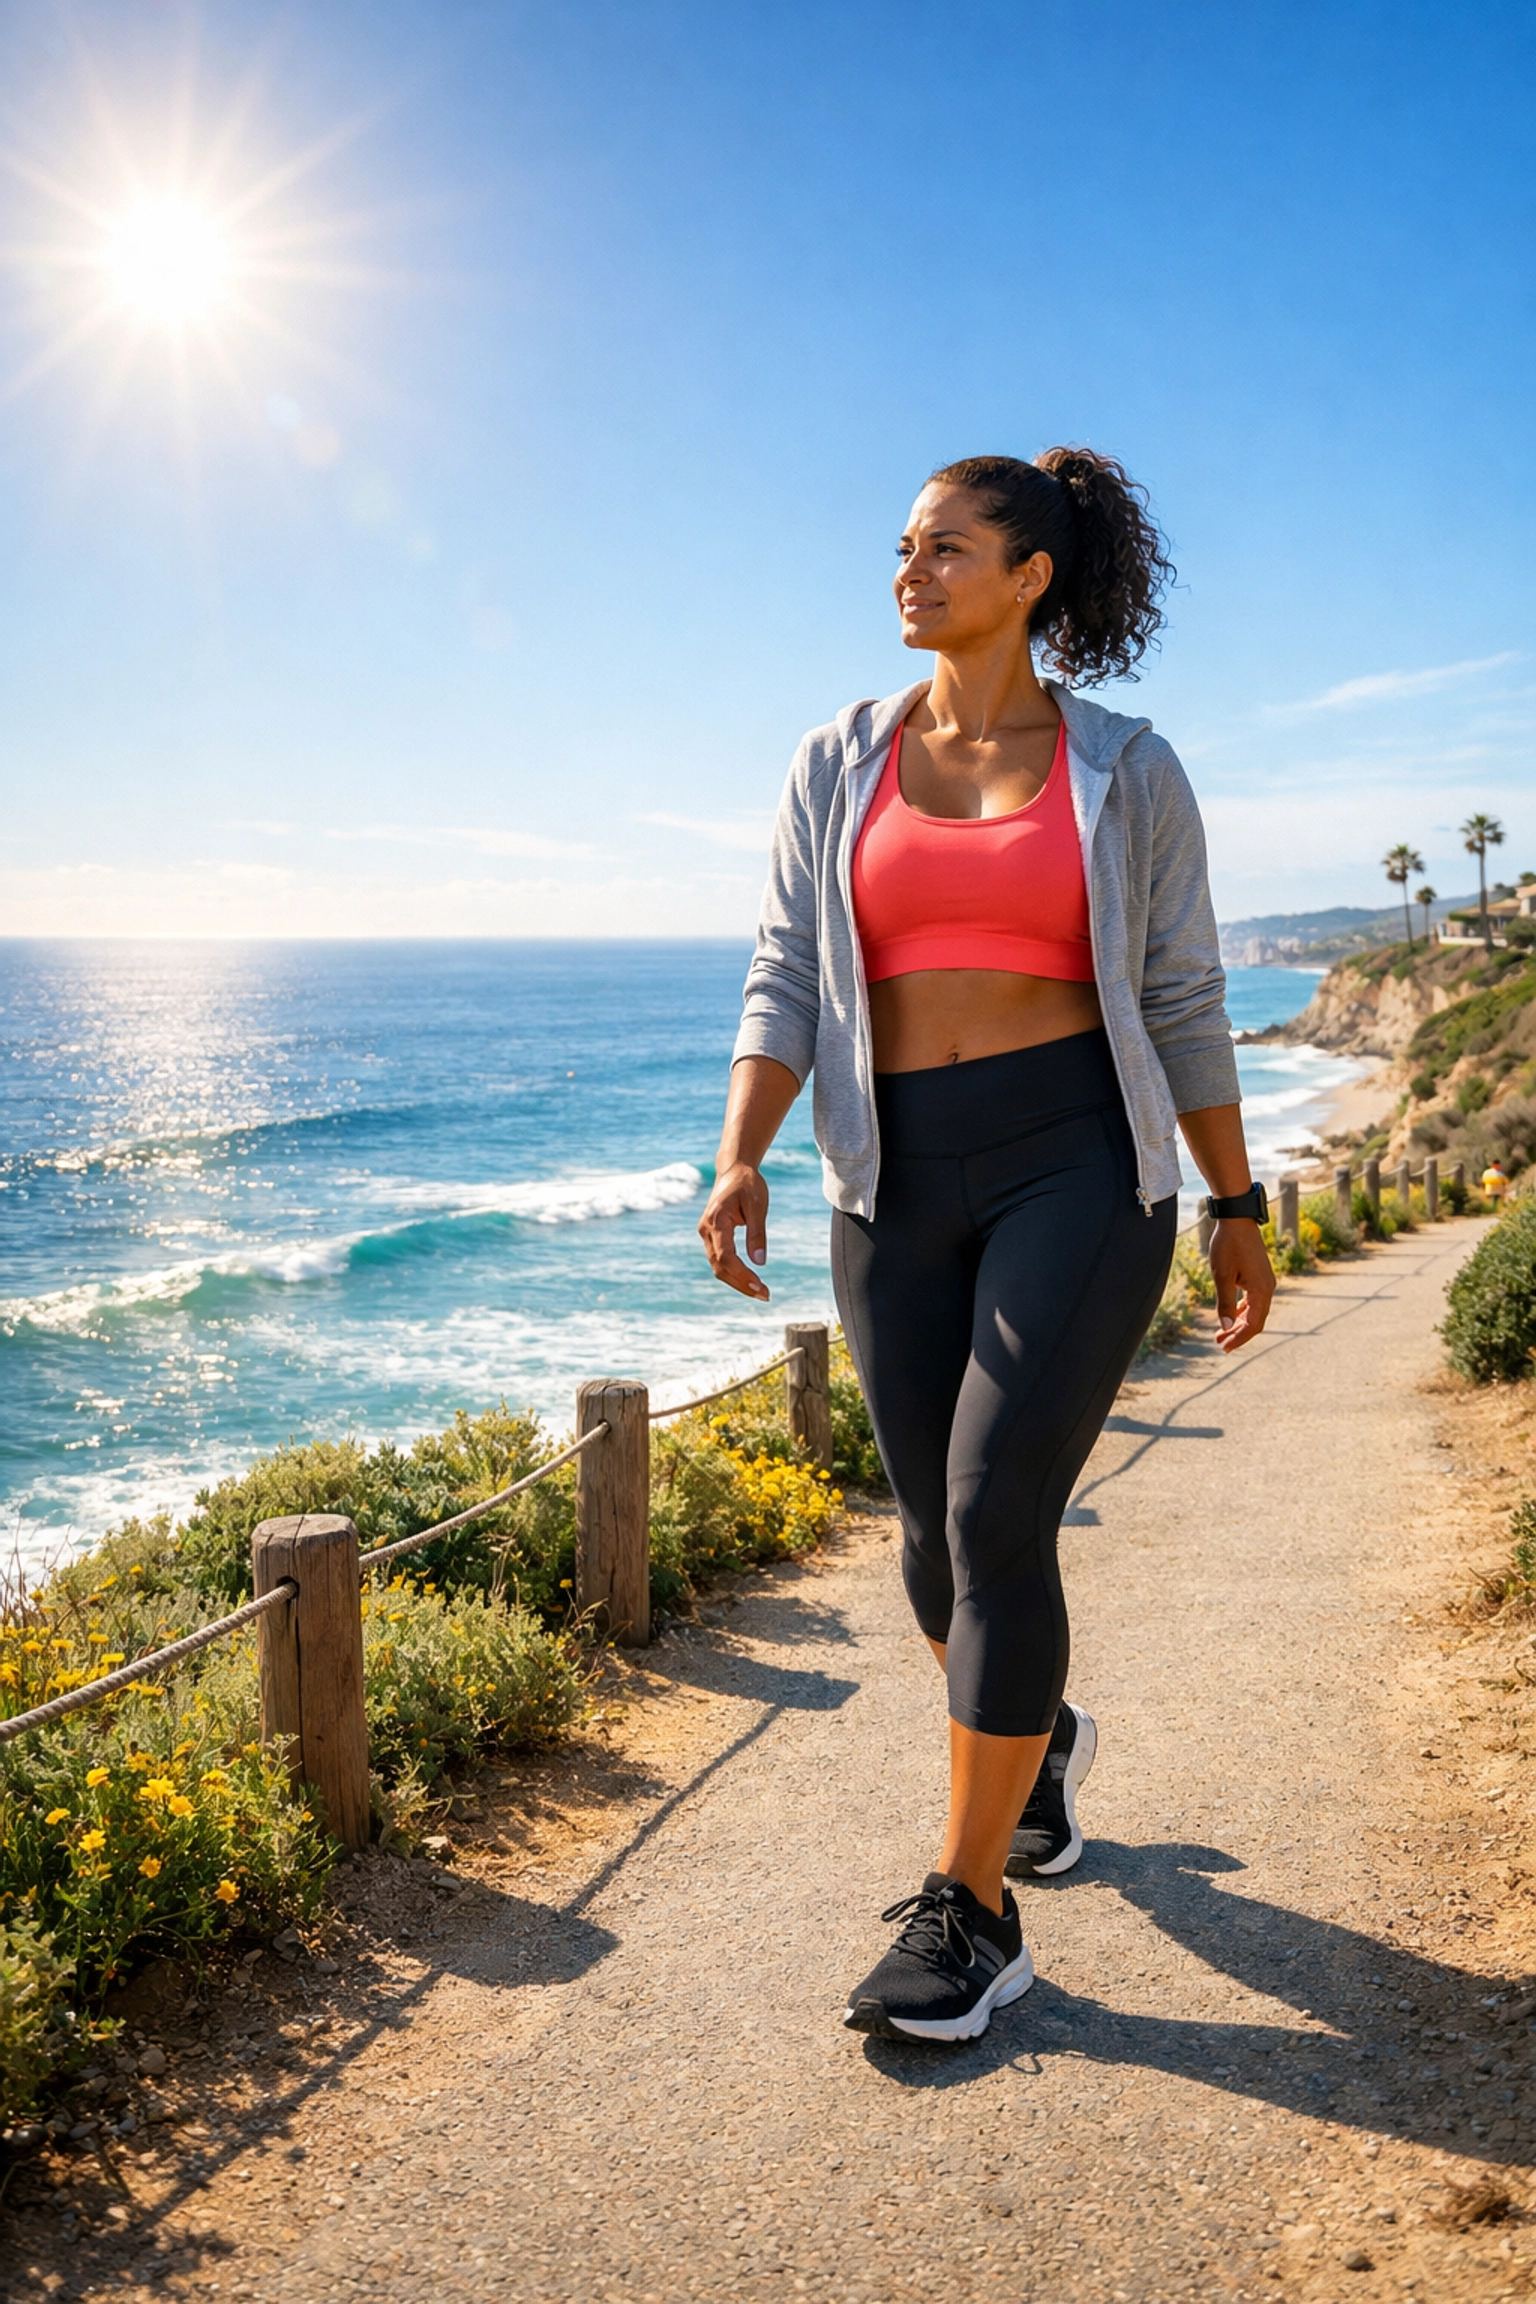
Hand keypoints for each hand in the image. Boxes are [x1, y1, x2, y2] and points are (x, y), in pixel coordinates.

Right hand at [698, 1160, 770, 1299]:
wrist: (734, 1170)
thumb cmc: (748, 1184)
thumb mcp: (758, 1206)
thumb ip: (757, 1234)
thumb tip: (759, 1262)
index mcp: (716, 1221)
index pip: (725, 1257)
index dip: (741, 1276)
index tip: (760, 1287)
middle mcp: (706, 1230)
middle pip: (719, 1267)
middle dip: (741, 1284)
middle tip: (765, 1295)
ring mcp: (706, 1234)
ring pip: (718, 1267)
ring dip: (737, 1282)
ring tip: (761, 1291)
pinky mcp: (711, 1236)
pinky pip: (720, 1260)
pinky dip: (734, 1273)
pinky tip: (750, 1280)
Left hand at [1209, 1218, 1274, 1351]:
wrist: (1237, 1219)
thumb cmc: (1228, 1245)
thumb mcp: (1222, 1277)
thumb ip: (1224, 1304)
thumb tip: (1225, 1327)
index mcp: (1262, 1291)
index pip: (1253, 1325)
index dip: (1239, 1339)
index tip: (1224, 1347)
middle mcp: (1268, 1288)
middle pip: (1256, 1321)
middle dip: (1238, 1334)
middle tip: (1220, 1343)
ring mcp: (1265, 1281)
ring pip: (1255, 1311)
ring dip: (1239, 1323)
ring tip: (1222, 1332)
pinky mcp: (1260, 1275)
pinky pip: (1254, 1300)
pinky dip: (1242, 1310)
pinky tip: (1231, 1315)